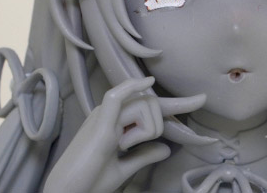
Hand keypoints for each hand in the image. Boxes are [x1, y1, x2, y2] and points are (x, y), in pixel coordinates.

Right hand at [43, 76, 204, 192]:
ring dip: (145, 130)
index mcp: (114, 123)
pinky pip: (118, 96)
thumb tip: (166, 149)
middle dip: (155, 126)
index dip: (178, 104)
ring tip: (121, 147)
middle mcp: (109, 114)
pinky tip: (148, 84)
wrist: (65, 192)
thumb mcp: (123, 168)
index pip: (151, 107)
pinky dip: (132, 88)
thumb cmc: (89, 181)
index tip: (201, 100)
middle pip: (151, 104)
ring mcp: (103, 116)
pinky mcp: (99, 124)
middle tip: (129, 147)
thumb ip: (143, 156)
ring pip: (144, 105)